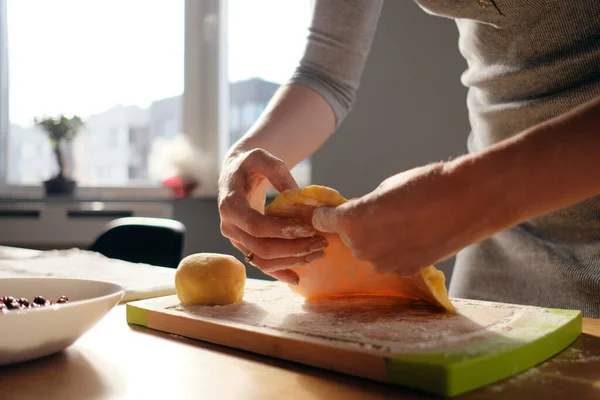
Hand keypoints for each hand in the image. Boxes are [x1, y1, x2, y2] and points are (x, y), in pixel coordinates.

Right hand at [218, 148, 326, 283]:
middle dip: (293, 249)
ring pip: (262, 260)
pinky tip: (296, 278)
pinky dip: (278, 272)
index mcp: (229, 205)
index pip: (255, 226)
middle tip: (321, 243)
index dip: (282, 231)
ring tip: (318, 253)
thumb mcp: (261, 157)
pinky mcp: (244, 245)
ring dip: (291, 260)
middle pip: (261, 247)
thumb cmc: (250, 164)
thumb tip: (296, 193)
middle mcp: (229, 226)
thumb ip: (276, 171)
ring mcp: (236, 238)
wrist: (236, 173)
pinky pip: (260, 263)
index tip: (308, 228)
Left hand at [312, 163, 483, 276]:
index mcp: (351, 220)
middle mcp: (361, 246)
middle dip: (357, 227)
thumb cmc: (425, 185)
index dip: (325, 214)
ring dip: (378, 240)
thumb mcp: (385, 188)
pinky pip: (391, 260)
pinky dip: (397, 251)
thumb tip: (360, 214)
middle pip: (348, 237)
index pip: (322, 221)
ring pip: (370, 250)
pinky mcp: (405, 271)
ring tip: (404, 223)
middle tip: (381, 212)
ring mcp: (383, 262)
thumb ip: (365, 206)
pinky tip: (416, 236)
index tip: (330, 211)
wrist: (467, 201)